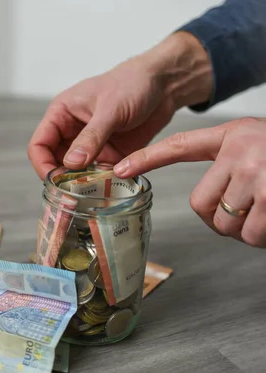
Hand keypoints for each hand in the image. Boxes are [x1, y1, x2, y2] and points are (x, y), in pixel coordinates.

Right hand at [28, 32, 212, 178]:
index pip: (39, 144)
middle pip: (55, 163)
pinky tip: (110, 188)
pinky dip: (102, 184)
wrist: (163, 85)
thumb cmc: (132, 84)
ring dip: (82, 185)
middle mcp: (72, 131)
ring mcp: (90, 145)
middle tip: (73, 196)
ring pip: (76, 173)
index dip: (42, 165)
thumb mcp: (110, 109)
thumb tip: (71, 163)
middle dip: (62, 180)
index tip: (54, 182)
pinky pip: (98, 175)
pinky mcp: (109, 154)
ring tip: (92, 194)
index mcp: (62, 114)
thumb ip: (91, 137)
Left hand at [114, 117, 265, 246]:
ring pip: (225, 223)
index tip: (121, 168)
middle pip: (200, 203)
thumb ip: (231, 163)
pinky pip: (250, 234)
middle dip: (219, 218)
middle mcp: (238, 152)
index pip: (180, 146)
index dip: (147, 158)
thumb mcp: (259, 143)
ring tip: (264, 211)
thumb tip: (216, 202)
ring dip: (244, 229)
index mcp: (231, 136)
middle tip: (244, 211)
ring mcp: (254, 173)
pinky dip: (261, 236)